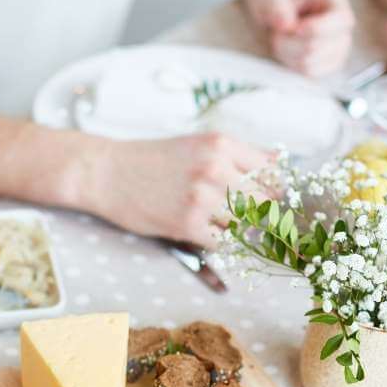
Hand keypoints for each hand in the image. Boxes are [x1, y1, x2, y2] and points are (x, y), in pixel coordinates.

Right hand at [92, 133, 271, 247]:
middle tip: (242, 216)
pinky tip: (203, 231)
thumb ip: (237, 154)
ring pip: (245, 223)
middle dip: (259, 212)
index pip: (272, 171)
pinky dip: (219, 242)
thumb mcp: (198, 144)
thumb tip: (279, 164)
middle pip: (265, 200)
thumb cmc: (153, 160)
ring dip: (237, 228)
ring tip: (216, 222)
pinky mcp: (187, 224)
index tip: (265, 198)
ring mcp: (202, 197)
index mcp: (222, 144)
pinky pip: (223, 242)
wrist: (106, 172)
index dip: (273, 189)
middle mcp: (216, 167)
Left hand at [246, 0, 354, 76]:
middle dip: (289, 42)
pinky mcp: (329, 66)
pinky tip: (287, 51)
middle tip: (277, 31)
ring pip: (310, 63)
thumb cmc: (277, 0)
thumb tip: (286, 25)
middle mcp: (343, 27)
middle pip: (317, 46)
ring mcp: (339, 49)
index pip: (342, 21)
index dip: (316, 29)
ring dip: (286, 53)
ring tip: (280, 39)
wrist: (276, 14)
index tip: (292, 28)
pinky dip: (291, 64)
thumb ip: (276, 5)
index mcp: (336, 1)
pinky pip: (309, 73)